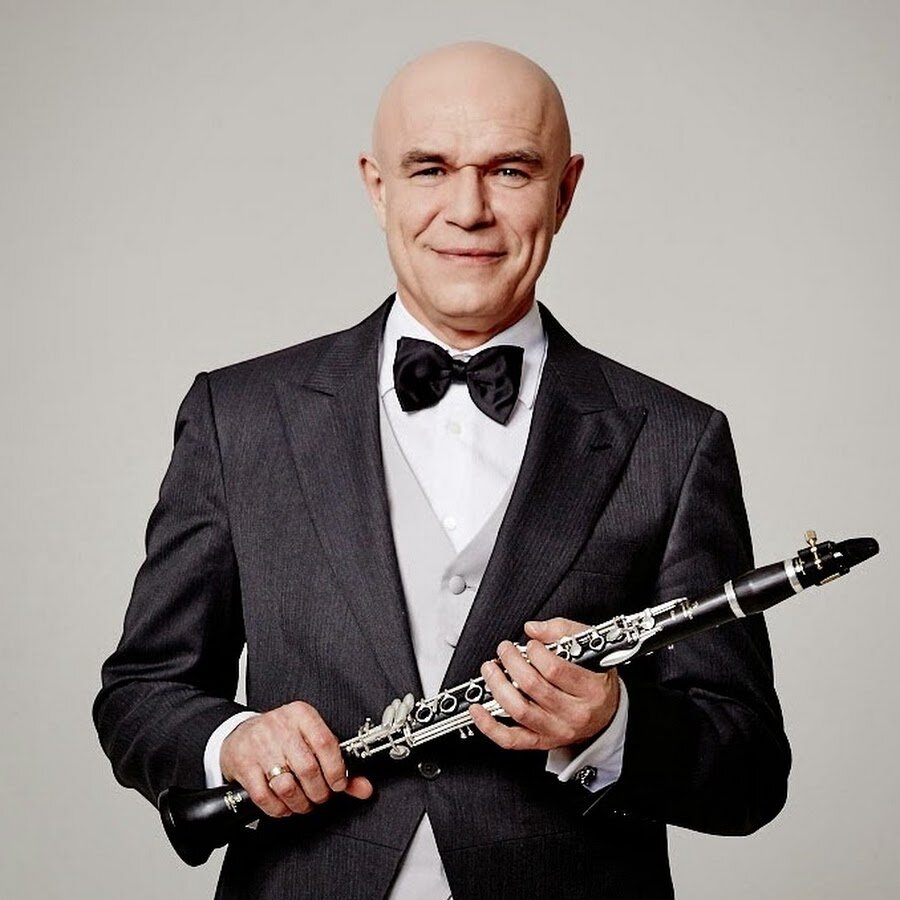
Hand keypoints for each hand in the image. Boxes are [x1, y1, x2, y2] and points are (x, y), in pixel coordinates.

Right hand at [220, 701, 373, 817]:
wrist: (240, 734)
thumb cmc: (281, 737)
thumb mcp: (310, 740)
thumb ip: (338, 764)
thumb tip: (364, 788)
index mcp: (301, 715)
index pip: (326, 743)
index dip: (336, 770)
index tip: (339, 784)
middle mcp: (280, 727)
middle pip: (308, 769)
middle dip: (319, 792)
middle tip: (320, 796)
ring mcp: (260, 746)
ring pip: (287, 785)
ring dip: (300, 803)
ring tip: (304, 802)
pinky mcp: (244, 765)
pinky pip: (264, 796)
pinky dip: (278, 808)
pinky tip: (284, 805)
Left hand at [470, 617, 619, 750]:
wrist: (607, 713)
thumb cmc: (596, 679)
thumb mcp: (590, 648)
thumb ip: (563, 631)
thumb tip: (533, 629)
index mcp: (591, 690)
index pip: (555, 670)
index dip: (536, 652)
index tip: (531, 644)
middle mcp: (574, 714)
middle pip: (533, 687)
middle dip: (512, 662)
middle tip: (505, 649)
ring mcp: (557, 731)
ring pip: (519, 710)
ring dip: (497, 686)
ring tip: (490, 668)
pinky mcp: (542, 742)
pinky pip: (511, 739)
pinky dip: (489, 725)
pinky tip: (477, 709)